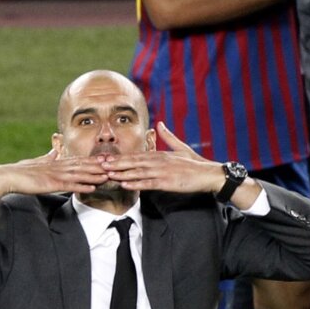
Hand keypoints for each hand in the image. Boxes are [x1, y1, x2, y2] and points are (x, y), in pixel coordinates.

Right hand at [0, 150, 109, 207]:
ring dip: (95, 176)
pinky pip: (70, 186)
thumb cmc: (22, 171)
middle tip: (116, 166)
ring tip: (109, 176)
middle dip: (100, 166)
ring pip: (80, 175)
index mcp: (57, 162)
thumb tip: (54, 150)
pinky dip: (82, 186)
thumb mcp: (38, 162)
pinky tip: (92, 188)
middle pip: (84, 166)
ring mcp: (56, 175)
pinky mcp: (51, 184)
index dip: (94, 160)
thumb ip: (48, 157)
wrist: (7, 176)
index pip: (79, 160)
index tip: (108, 160)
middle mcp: (59, 166)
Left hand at [98, 122, 224, 194]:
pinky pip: (148, 183)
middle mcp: (159, 161)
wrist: (210, 174)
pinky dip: (135, 183)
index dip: (121, 157)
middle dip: (115, 163)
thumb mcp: (182, 147)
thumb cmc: (196, 164)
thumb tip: (159, 124)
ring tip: (107, 173)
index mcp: (161, 154)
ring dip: (121, 172)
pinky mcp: (167, 182)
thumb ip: (168, 136)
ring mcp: (162, 171)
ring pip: (137, 172)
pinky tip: (124, 184)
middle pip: (133, 162)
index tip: (107, 158)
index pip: (137, 155)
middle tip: (99, 164)